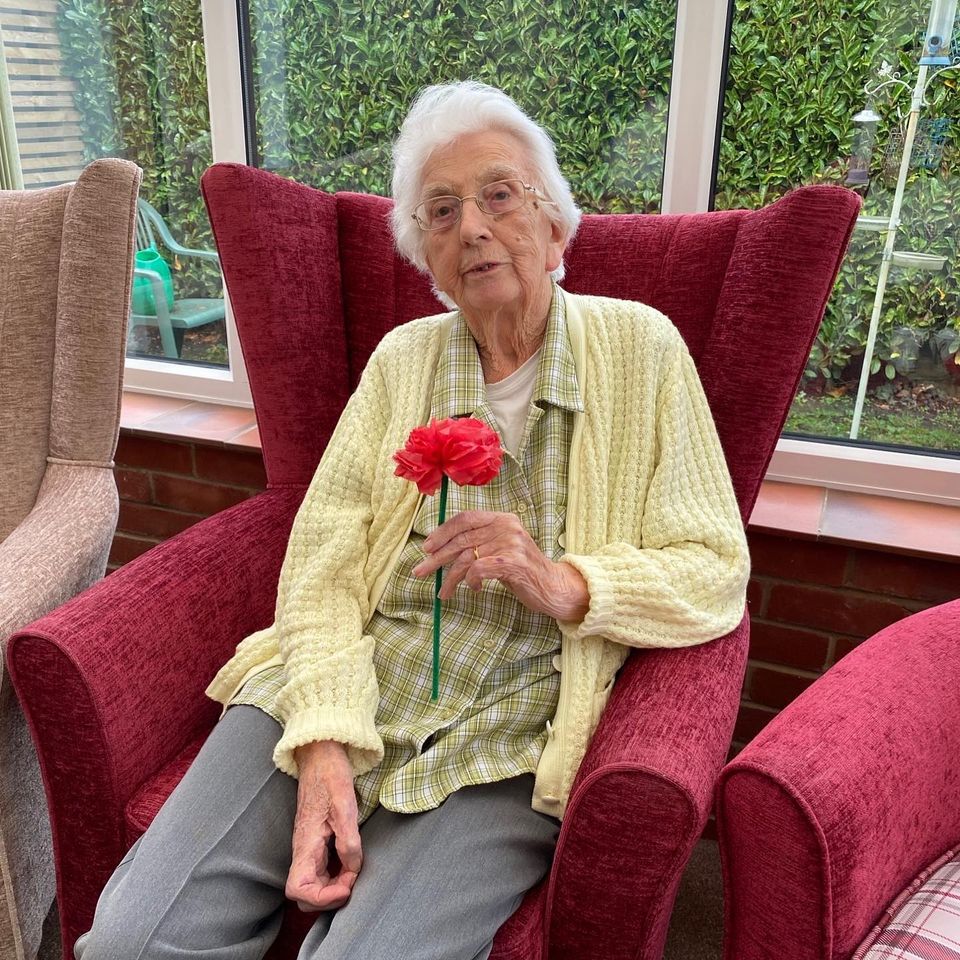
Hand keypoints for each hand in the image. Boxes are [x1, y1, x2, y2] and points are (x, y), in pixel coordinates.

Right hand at [287, 740, 361, 911]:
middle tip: (353, 881)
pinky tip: (350, 863)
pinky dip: (335, 874)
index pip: (298, 889)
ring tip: (354, 873)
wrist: (320, 753)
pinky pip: (320, 869)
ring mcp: (308, 846)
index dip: (322, 897)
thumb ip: (348, 840)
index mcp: (306, 843)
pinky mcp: (315, 841)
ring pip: (312, 883)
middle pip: (304, 894)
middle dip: (328, 897)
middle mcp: (303, 849)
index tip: (346, 886)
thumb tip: (352, 868)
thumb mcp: (344, 805)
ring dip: (333, 887)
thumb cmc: (330, 775)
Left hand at [413, 510, 588, 621]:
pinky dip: (470, 581)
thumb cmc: (523, 570)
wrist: (553, 587)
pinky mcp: (513, 563)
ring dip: (451, 578)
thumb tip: (442, 548)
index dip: (443, 531)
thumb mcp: (501, 548)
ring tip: (444, 592)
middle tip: (420, 571)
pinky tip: (473, 589)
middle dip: (437, 557)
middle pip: (462, 539)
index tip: (427, 547)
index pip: (465, 518)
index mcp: (502, 519)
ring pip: (466, 558)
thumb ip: (479, 542)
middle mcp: (507, 526)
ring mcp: (511, 544)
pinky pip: (478, 570)